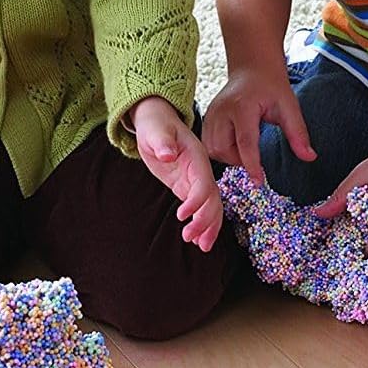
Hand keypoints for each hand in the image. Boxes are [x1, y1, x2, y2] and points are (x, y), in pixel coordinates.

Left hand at [132, 96, 224, 252]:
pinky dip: (202, 224)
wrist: (156, 121)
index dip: (197, 200)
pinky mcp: (187, 186)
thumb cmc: (155, 124)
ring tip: (201, 246)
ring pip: (211, 207)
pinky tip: (199, 240)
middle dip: (205, 220)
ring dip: (209, 227)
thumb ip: (162, 141)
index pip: (203, 182)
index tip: (182, 215)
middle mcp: (201, 170)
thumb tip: (167, 154)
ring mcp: (196, 179)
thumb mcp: (155, 130)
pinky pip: (200, 208)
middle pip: (212, 199)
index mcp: (197, 157)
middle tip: (190, 237)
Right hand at [201, 68, 315, 183]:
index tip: (259, 182)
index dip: (251, 165)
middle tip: (255, 157)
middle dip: (239, 160)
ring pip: (212, 149)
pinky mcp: (206, 117)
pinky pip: (208, 143)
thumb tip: (310, 157)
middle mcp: (222, 110)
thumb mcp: (289, 106)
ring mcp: (211, 113)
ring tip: (245, 149)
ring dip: (228, 157)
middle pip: (223, 148)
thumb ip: (298, 133)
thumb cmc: (271, 86)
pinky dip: (220, 151)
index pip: (245, 142)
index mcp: (242, 106)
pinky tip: (234, 145)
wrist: (252, 68)